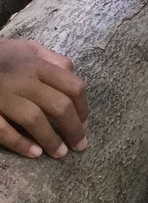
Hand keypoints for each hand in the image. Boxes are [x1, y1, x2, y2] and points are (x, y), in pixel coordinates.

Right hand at [0, 39, 87, 158]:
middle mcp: (23, 80)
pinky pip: (3, 130)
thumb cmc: (2, 55)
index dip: (83, 107)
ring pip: (33, 119)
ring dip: (50, 139)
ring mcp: (4, 96)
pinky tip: (34, 153)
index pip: (72, 86)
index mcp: (38, 65)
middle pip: (58, 105)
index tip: (84, 122)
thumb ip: (52, 60)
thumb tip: (73, 76)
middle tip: (80, 145)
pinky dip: (20, 143)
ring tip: (61, 153)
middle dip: (73, 128)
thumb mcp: (29, 49)